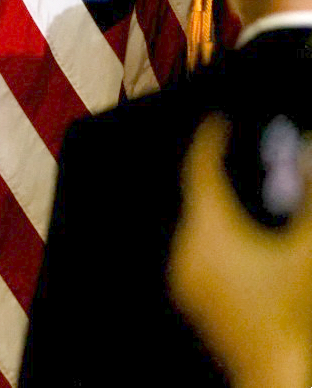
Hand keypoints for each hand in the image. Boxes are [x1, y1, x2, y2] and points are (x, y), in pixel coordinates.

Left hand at [169, 114, 311, 387]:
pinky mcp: (198, 304)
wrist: (281, 378)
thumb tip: (309, 150)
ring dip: (222, 211)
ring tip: (244, 197)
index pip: (200, 169)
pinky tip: (247, 244)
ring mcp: (187, 282)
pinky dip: (223, 241)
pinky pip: (203, 257)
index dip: (210, 141)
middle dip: (221, 177)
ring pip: (200, 229)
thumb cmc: (293, 316)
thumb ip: (310, 194)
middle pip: (199, 199)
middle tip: (237, 156)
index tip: (218, 123)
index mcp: (206, 231)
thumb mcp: (308, 248)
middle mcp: (186, 254)